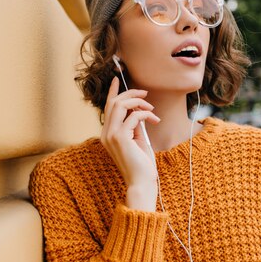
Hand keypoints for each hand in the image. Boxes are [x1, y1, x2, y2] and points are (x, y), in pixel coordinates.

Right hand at [101, 77, 160, 211]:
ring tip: (151, 108)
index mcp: (108, 134)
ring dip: (138, 102)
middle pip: (114, 103)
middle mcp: (106, 133)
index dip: (113, 92)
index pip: (107, 108)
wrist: (141, 182)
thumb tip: (139, 111)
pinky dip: (146, 114)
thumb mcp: (137, 140)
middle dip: (130, 94)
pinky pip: (133, 116)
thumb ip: (134, 126)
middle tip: (146, 94)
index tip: (118, 79)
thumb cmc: (142, 164)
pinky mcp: (120, 137)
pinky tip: (155, 120)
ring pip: (120, 105)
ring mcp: (111, 135)